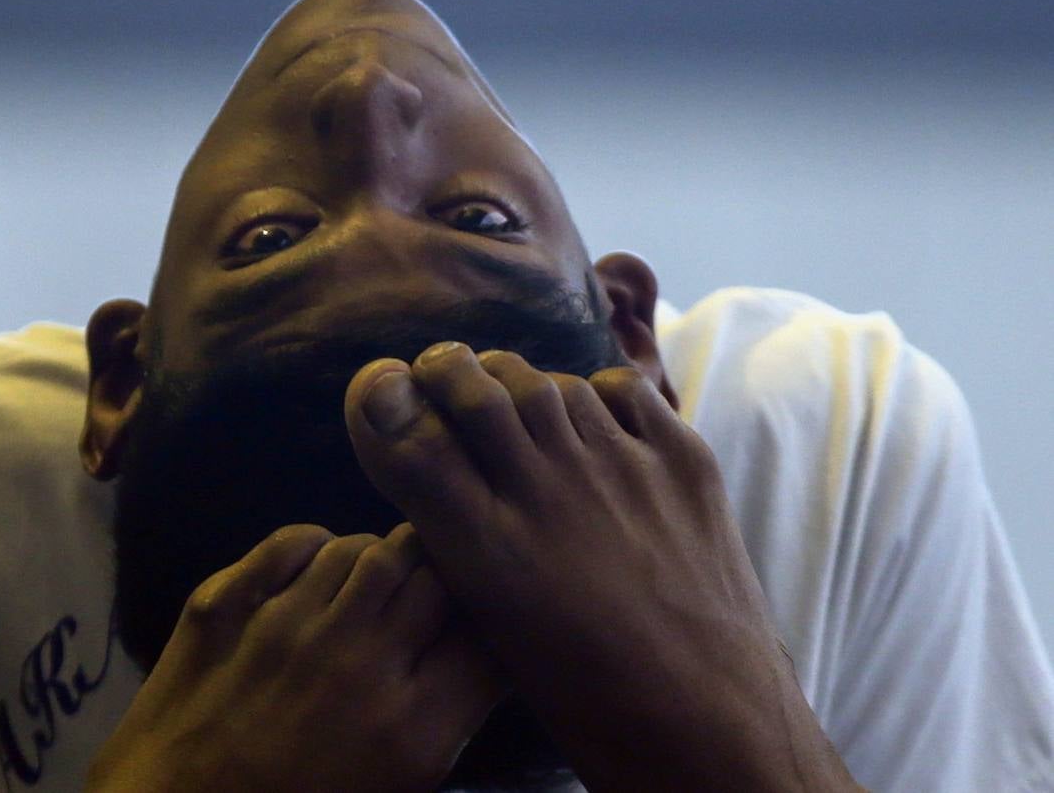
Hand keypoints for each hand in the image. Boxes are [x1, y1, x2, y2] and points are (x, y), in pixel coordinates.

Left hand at [86, 522, 502, 792]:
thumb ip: (453, 710)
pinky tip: (320, 574)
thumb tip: (496, 642)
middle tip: (433, 592)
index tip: (483, 616)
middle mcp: (356, 663)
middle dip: (445, 575)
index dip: (493, 613)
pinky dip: (318, 546)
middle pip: (436, 571)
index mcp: (410, 725)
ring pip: (369, 547)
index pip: (488, 629)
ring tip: (375, 586)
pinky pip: (297, 539)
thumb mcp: (402, 781)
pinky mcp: (226, 602)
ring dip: (384, 560)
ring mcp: (285, 626)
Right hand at [344, 344, 859, 790]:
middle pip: (478, 389)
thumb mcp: (495, 622)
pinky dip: (592, 393)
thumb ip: (453, 538)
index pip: (415, 438)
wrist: (709, 723)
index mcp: (488, 550)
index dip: (384, 398)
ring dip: (517, 381)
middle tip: (440, 369)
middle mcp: (549, 495)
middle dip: (448, 369)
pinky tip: (586, 417)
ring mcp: (621, 470)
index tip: (383, 385)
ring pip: (547, 384)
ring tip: (510, 396)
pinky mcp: (684, 462)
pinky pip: (621, 390)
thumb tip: (423, 463)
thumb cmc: (586, 694)